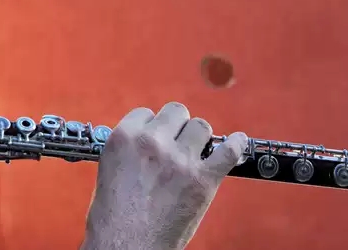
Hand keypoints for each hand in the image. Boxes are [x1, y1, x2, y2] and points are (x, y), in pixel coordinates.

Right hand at [80, 102, 246, 249]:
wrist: (127, 247)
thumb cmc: (114, 215)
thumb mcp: (110, 166)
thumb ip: (131, 147)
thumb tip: (152, 136)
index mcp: (125, 136)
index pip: (146, 113)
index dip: (152, 126)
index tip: (156, 139)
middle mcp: (152, 142)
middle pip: (176, 112)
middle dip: (177, 126)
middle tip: (176, 144)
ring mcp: (179, 160)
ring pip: (200, 127)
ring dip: (198, 138)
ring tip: (195, 152)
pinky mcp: (202, 180)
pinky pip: (228, 152)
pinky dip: (236, 144)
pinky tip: (237, 140)